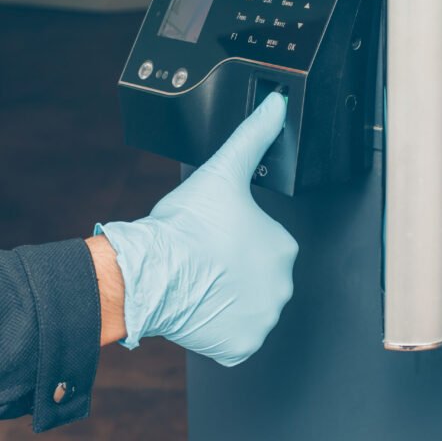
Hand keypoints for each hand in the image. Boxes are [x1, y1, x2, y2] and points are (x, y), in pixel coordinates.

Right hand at [96, 92, 297, 365]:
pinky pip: (235, 335)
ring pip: (247, 304)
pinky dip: (221, 326)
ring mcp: (262, 319)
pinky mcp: (241, 344)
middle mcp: (281, 286)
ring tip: (201, 278)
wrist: (151, 270)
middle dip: (235, 268)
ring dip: (227, 296)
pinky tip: (203, 306)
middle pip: (257, 275)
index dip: (237, 238)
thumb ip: (254, 135)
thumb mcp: (224, 169)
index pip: (265, 243)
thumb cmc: (185, 226)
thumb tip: (276, 105)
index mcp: (282, 247)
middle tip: (207, 258)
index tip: (216, 237)